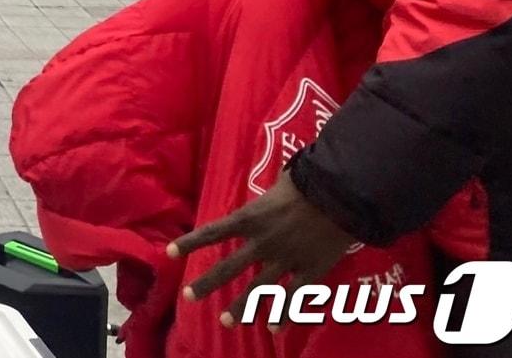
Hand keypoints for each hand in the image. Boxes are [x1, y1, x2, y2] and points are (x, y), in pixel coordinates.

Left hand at [167, 173, 355, 328]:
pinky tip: (274, 329)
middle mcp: (262, 242)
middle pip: (229, 267)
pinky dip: (284, 314)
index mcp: (250, 218)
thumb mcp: (280, 182)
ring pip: (258, 289)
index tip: (169, 252)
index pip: (212, 232)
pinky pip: (294, 297)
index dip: (190, 242)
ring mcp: (285, 259)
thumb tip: (273, 187)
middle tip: (189, 297)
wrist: (342, 195)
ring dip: (241, 307)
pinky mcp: (310, 270)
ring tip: (226, 321)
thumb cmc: (309, 181)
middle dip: (207, 284)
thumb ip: (269, 194)